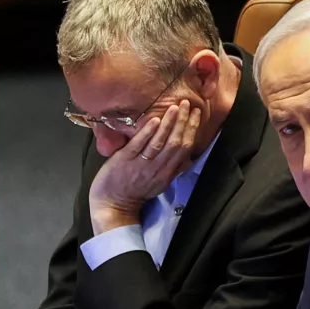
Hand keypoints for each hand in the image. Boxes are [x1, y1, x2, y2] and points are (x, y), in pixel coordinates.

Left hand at [88, 100, 201, 234]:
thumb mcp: (160, 184)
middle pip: (175, 143)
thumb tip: (188, 159)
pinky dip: (148, 133)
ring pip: (160, 142)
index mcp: (168, 172)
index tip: (196, 114)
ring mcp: (142, 164)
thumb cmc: (136, 192)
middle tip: (187, 104)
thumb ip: (173, 170)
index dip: (192, 129)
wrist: (113, 204)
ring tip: (175, 107)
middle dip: (183, 122)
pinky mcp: (125, 161)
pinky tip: (154, 120)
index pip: (185, 148)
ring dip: (169, 124)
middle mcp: (158, 168)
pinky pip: (139, 145)